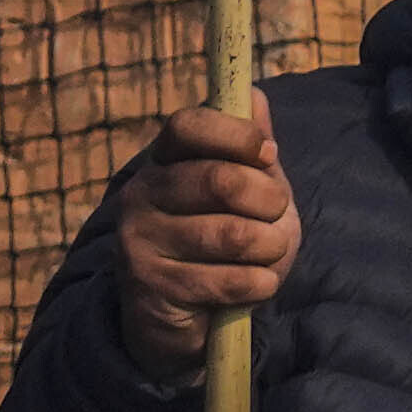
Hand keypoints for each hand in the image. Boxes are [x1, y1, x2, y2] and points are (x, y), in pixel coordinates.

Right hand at [101, 102, 298, 389]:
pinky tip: (250, 285)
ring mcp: (139, 240)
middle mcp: (141, 193)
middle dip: (270, 202)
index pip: (188, 125)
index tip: (268, 154)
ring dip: (270, 248)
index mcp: (165, 160)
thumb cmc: (225, 242)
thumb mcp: (247, 191)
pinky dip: (260, 284)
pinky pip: (233, 280)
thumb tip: (255, 96)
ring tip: (262, 254)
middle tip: (273, 216)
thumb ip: (251, 149)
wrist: (185, 315)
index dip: (237, 135)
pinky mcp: (150, 285)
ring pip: (235, 235)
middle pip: (223, 180)